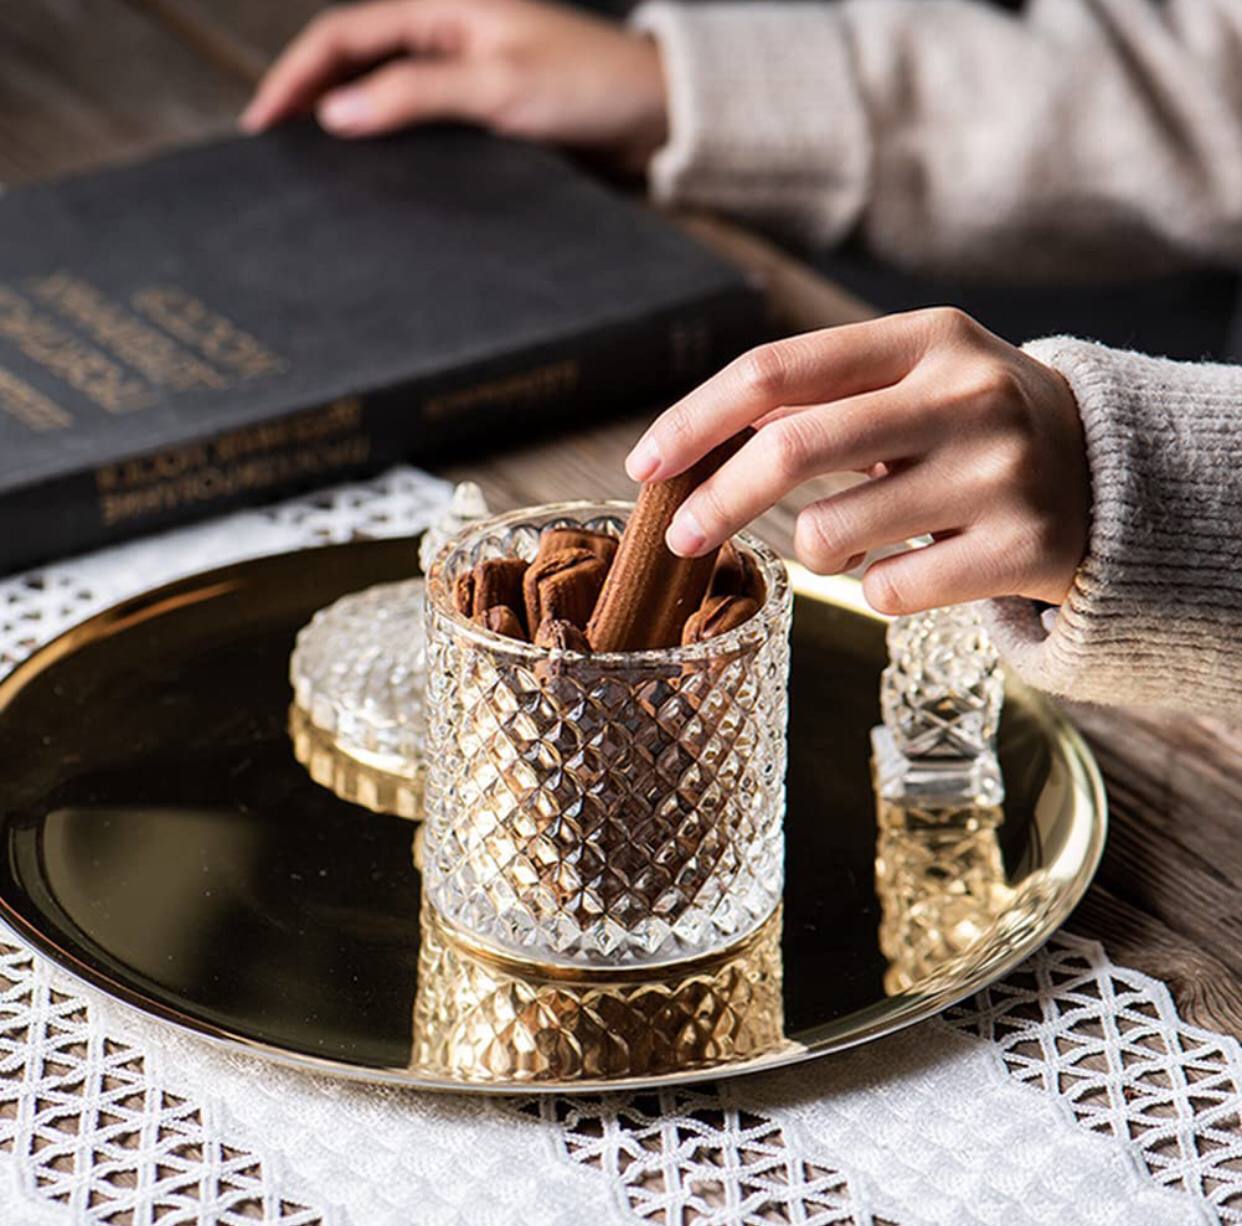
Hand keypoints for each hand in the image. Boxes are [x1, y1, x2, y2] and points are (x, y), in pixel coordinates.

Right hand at [240, 0, 667, 172]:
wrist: (655, 118)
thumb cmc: (590, 88)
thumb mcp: (497, 87)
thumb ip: (416, 95)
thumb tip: (336, 112)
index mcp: (443, 7)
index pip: (344, 34)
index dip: (296, 73)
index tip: (262, 120)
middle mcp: (449, 34)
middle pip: (356, 59)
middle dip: (309, 95)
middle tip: (274, 147)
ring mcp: (467, 73)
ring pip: (386, 92)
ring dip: (348, 121)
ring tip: (312, 165)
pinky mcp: (487, 112)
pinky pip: (423, 123)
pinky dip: (392, 143)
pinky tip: (378, 175)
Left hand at [626, 308, 1090, 613]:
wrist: (1114, 479)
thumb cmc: (977, 429)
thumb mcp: (915, 382)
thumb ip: (820, 399)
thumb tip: (702, 439)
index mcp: (927, 337)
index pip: (777, 369)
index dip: (695, 418)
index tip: (645, 464)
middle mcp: (966, 394)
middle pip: (791, 449)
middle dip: (716, 501)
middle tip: (681, 538)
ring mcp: (998, 472)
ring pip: (829, 535)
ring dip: (815, 551)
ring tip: (857, 538)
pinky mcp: (1020, 548)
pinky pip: (884, 592)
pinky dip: (876, 589)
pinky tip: (920, 565)